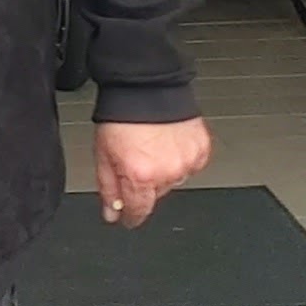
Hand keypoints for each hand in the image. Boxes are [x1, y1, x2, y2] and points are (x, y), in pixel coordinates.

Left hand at [94, 114, 212, 228]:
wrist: (146, 88)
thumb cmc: (122, 117)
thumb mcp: (104, 155)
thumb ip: (109, 189)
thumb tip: (112, 214)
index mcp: (141, 175)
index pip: (140, 210)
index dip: (132, 216)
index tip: (129, 217)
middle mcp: (167, 171)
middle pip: (156, 194)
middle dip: (145, 184)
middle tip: (136, 160)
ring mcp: (187, 161)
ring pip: (174, 181)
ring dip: (164, 171)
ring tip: (153, 147)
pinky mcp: (201, 149)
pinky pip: (191, 166)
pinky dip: (180, 159)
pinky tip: (168, 143)